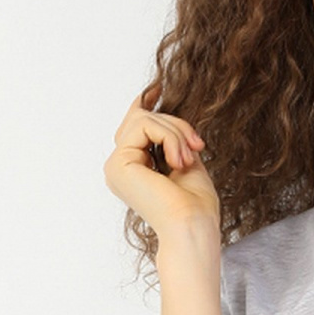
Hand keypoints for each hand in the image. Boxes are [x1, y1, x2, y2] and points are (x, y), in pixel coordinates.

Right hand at [104, 94, 218, 238]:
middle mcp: (119, 167)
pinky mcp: (119, 163)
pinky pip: (144, 126)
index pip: (133, 126)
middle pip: (141, 118)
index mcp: (133, 169)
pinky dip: (169, 137)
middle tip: (197, 146)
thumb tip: (157, 105)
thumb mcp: (183, 158)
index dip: (143, 104)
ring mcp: (116, 166)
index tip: (157, 88)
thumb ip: (169, 136)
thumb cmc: (194, 203)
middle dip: (174, 124)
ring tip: (188, 158)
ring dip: (175, 132)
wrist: (192, 226)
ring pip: (143, 119)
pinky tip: (179, 161)